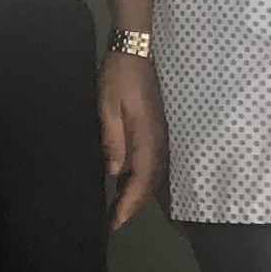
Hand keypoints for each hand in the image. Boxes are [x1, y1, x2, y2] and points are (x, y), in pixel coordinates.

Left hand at [99, 47, 166, 227]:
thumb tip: (115, 173)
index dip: (130, 202)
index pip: (142, 179)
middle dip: (135, 203)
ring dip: (140, 191)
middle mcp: (160, 141)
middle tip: (116, 219)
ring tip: (122, 206)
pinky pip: (155, 160)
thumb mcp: (108, 106)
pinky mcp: (159, 129)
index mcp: (147, 137)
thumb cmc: (119, 77)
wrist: (136, 51)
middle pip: (152, 182)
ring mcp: (162, 135)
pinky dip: (144, 176)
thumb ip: (113, 139)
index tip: (116, 220)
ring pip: (155, 173)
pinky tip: (130, 180)